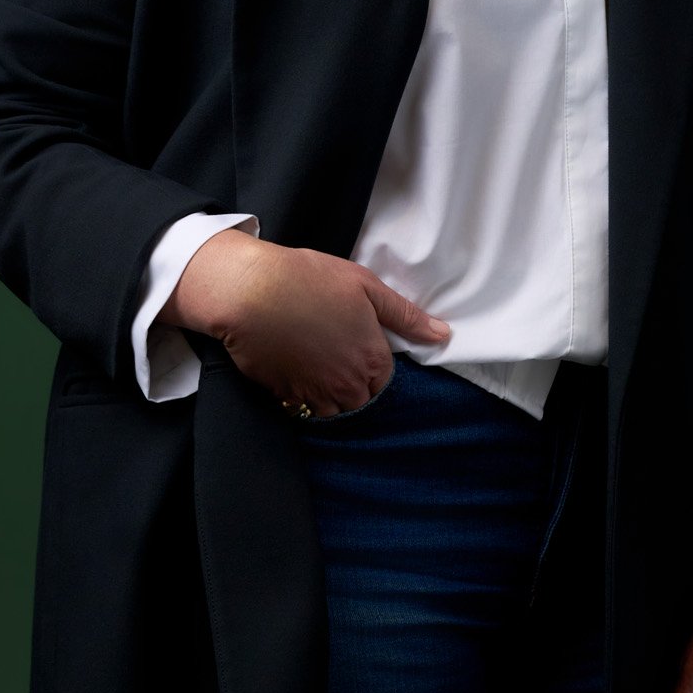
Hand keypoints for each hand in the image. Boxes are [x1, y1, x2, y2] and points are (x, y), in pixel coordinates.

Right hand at [164, 230, 451, 415]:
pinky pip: (301, 407)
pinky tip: (294, 368)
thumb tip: (443, 335)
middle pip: (361, 402)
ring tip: (317, 365)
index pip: (385, 383)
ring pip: (332, 412)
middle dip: (355, 387)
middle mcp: (346, 385)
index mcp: (371, 359)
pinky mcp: (283, 395)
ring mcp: (314, 394)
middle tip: (337, 356)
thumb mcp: (365, 286)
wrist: (249, 292)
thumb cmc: (308, 280)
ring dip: (330, 397)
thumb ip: (405, 316)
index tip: (360, 348)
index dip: (374, 366)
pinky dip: (301, 395)